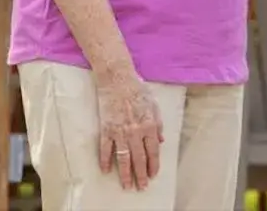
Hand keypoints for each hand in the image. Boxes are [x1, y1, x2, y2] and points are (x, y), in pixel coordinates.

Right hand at [95, 72, 163, 190]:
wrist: (117, 79)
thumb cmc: (137, 89)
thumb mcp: (154, 105)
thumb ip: (158, 124)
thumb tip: (161, 140)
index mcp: (149, 125)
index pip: (153, 151)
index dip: (153, 165)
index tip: (153, 175)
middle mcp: (135, 131)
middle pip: (139, 159)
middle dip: (141, 175)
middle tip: (141, 187)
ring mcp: (120, 131)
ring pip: (123, 158)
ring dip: (125, 174)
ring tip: (127, 185)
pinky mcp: (106, 129)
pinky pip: (105, 149)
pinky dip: (105, 160)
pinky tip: (106, 170)